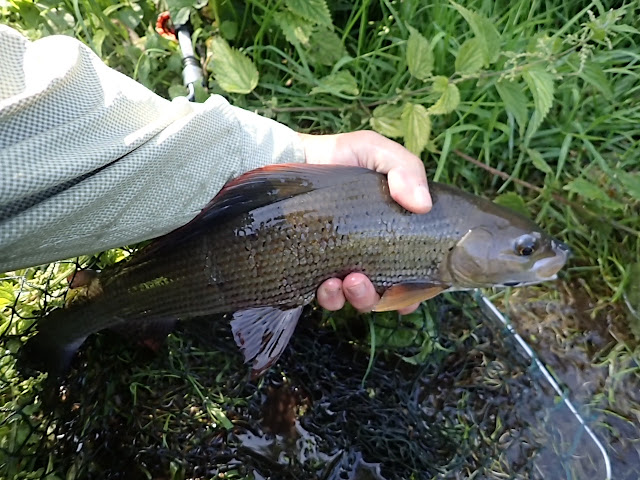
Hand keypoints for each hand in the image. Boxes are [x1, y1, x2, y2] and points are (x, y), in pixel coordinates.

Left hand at [300, 130, 431, 314]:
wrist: (294, 158)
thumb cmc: (341, 156)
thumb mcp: (376, 152)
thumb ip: (406, 168)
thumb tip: (423, 205)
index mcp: (395, 233)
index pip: (415, 273)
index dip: (418, 291)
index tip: (412, 294)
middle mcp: (371, 254)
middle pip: (387, 294)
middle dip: (379, 297)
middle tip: (361, 279)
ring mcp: (343, 264)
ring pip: (357, 299)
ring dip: (357, 298)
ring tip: (345, 281)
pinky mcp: (315, 269)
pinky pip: (328, 297)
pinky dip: (331, 298)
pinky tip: (325, 284)